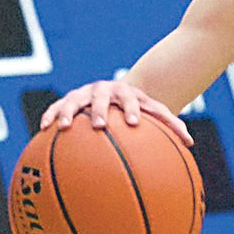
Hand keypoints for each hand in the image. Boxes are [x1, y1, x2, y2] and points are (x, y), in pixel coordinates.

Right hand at [43, 79, 193, 144]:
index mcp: (128, 94)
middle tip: (99, 125)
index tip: (134, 122)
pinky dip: (50, 115)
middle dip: (99, 110)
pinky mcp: (70, 100)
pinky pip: (57, 107)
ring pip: (74, 100)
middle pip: (101, 98)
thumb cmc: (141, 109)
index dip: (132, 110)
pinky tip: (43, 128)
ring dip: (69, 112)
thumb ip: (171, 126)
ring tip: (64, 127)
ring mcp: (86, 94)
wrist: (121, 92)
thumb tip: (190, 143)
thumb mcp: (156, 113)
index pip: (131, 100)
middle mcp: (105, 91)